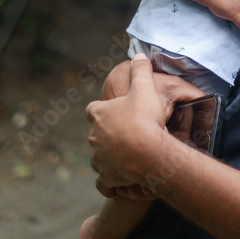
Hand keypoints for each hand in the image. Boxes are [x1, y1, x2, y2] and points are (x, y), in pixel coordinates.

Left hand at [87, 54, 197, 198]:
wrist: (147, 152)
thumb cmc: (144, 118)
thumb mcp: (144, 88)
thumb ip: (140, 70)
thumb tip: (138, 55)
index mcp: (99, 114)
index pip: (93, 109)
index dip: (102, 110)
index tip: (112, 111)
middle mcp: (94, 137)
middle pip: (96, 134)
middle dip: (108, 134)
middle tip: (126, 134)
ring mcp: (99, 159)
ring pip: (99, 158)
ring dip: (109, 157)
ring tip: (127, 157)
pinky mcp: (107, 178)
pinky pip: (104, 183)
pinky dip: (109, 183)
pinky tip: (118, 181)